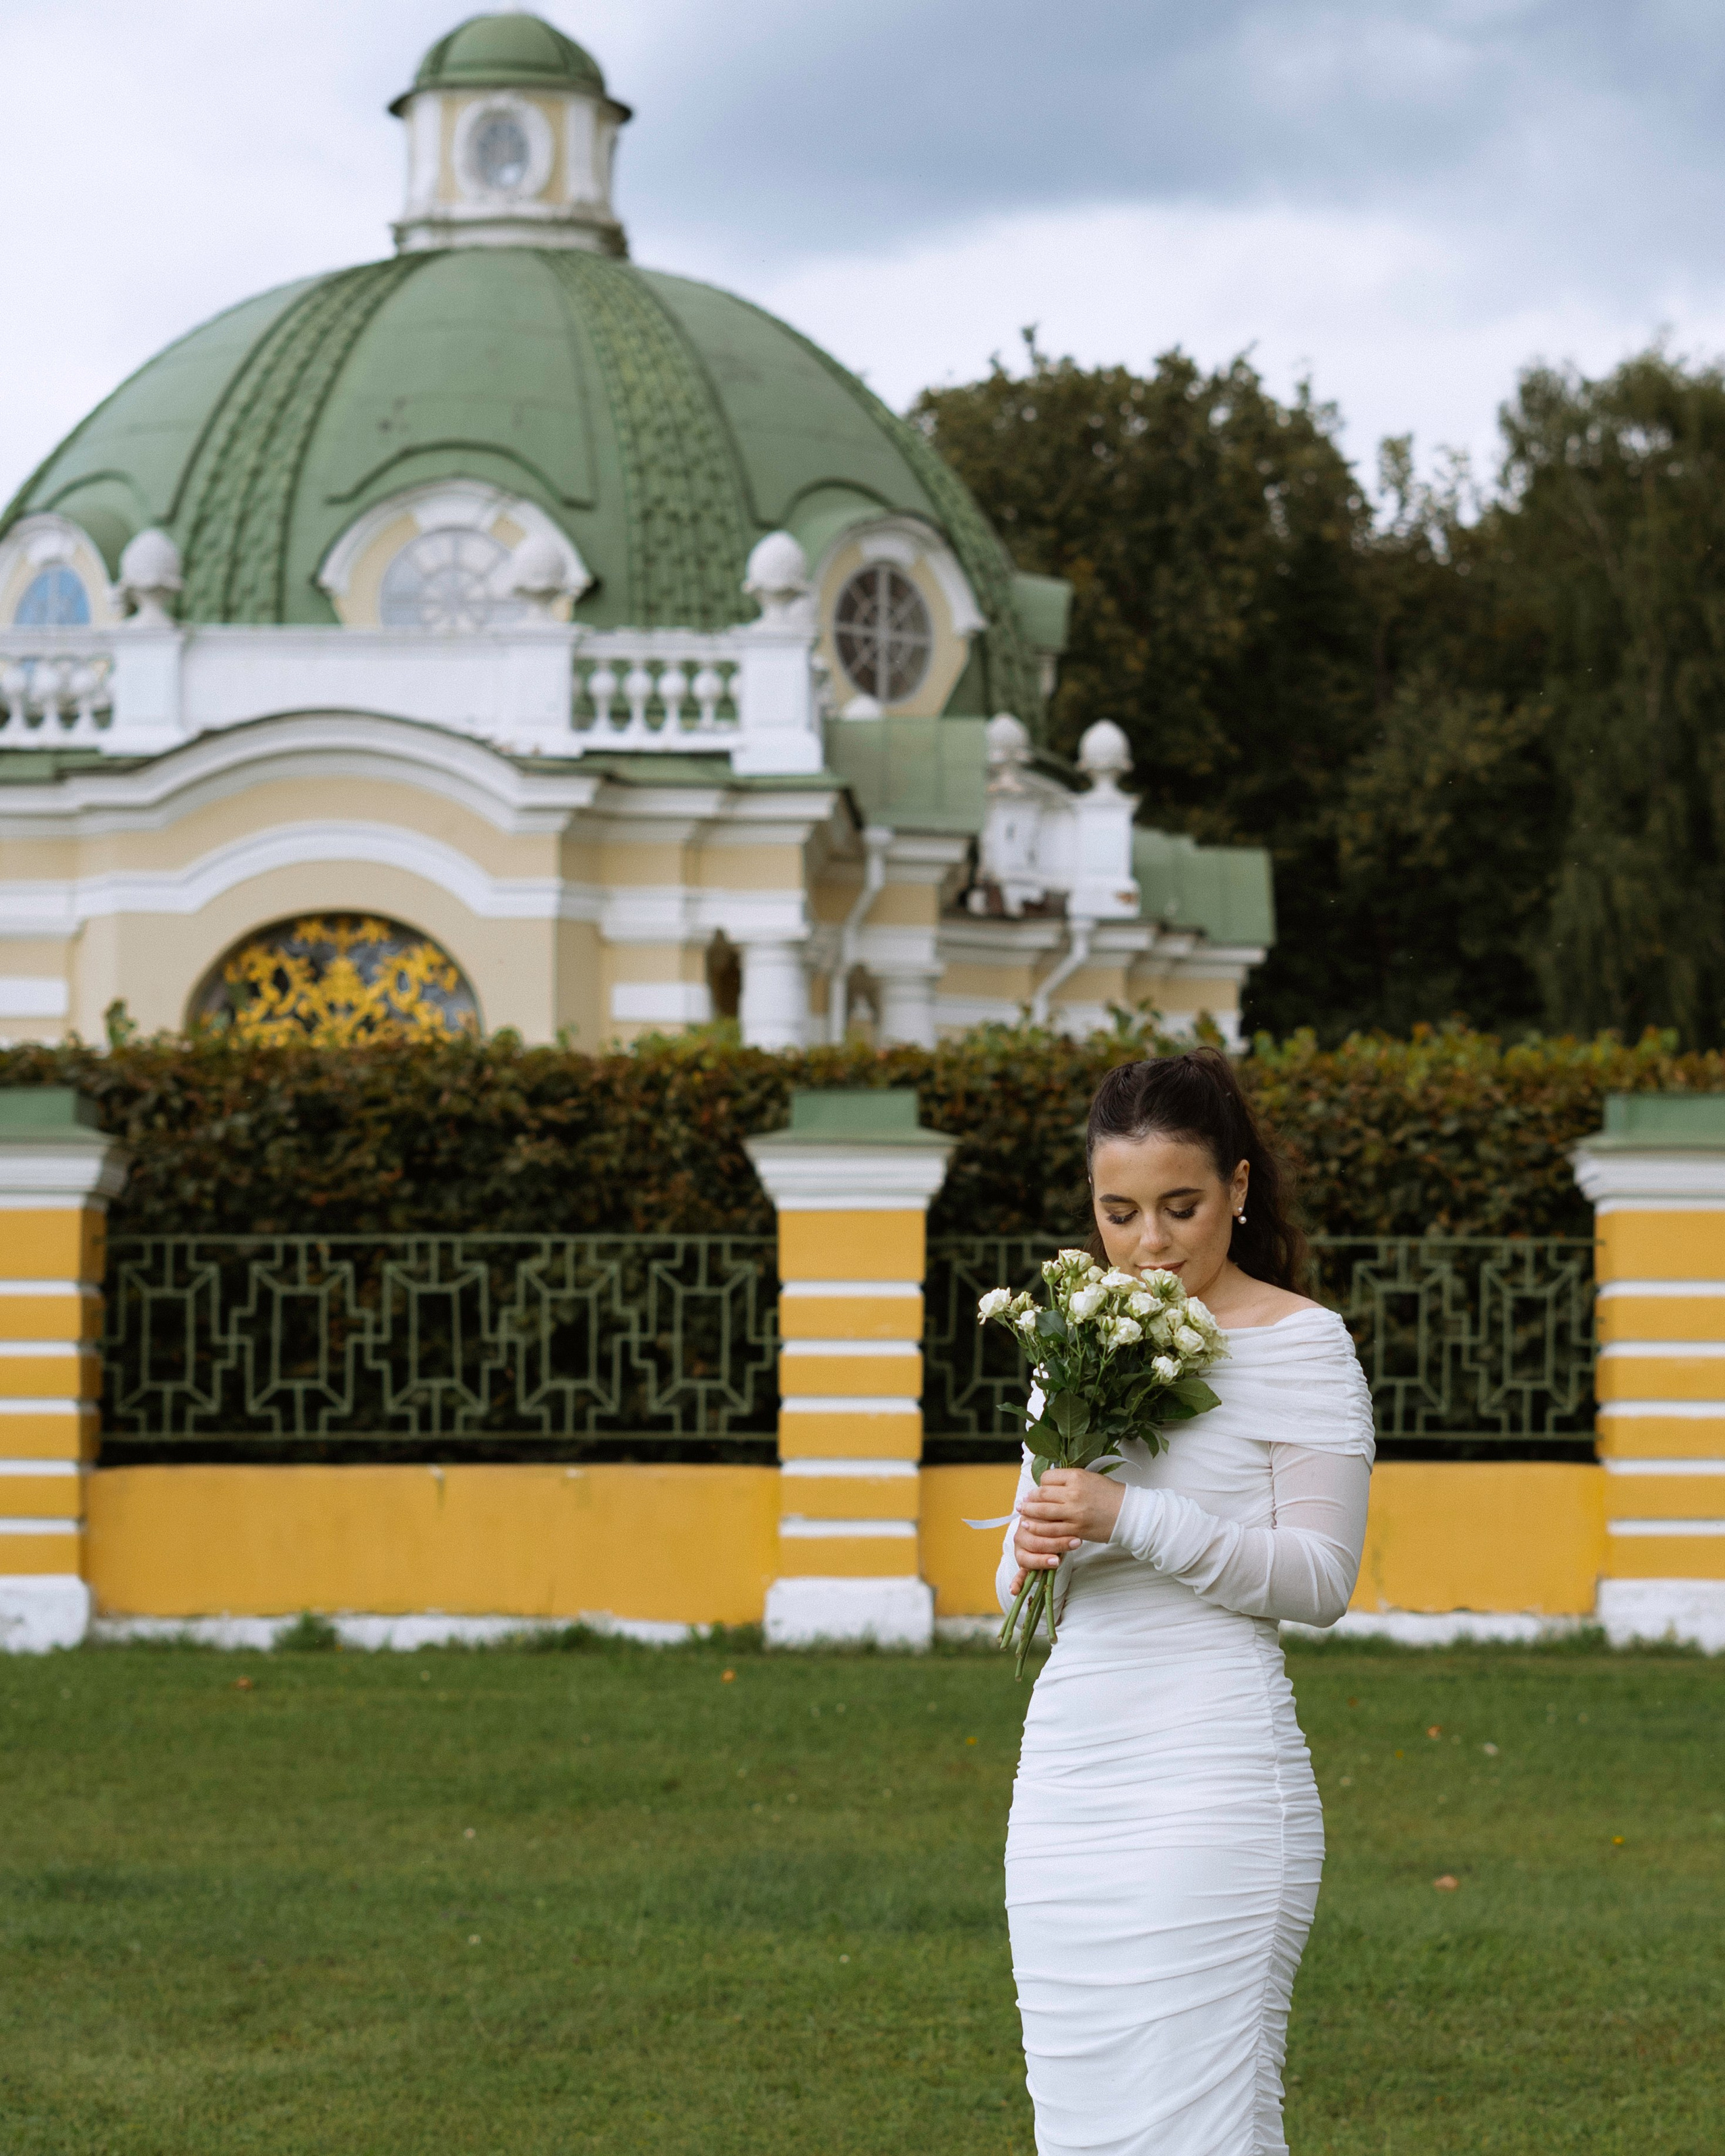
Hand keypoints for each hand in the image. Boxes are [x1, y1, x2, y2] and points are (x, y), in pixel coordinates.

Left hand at [1010, 1467, 1124, 1588]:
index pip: (1047, 1477)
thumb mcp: (1091, 1478)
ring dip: (1029, 1513)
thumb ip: (1071, 1480)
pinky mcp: (1076, 1529)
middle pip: (1041, 1494)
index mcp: (1077, 1476)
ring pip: (1043, 1512)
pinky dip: (1039, 1529)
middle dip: (1030, 1499)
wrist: (1129, 1514)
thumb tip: (1051, 1483)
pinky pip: (1052, 1530)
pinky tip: (1031, 1527)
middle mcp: (1073, 1493)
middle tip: (1023, 1502)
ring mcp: (1074, 1512)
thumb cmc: (1111, 1494)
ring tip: (1022, 1514)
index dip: (1040, 1484)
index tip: (1038, 1489)